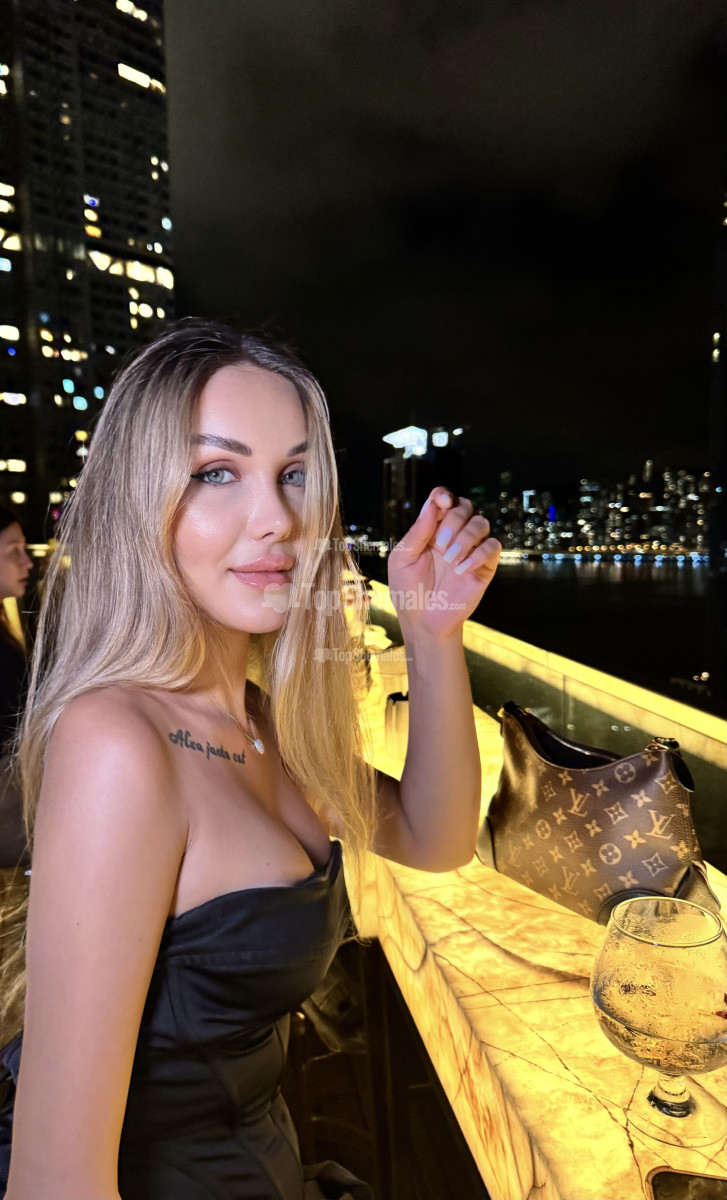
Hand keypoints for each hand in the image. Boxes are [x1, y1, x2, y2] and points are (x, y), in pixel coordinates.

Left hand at [387, 487, 500, 637]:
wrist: (423, 621)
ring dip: (466, 537)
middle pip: (465, 506)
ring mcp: (470, 549)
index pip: (443, 500)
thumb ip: (418, 532)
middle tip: (440, 544)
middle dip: (454, 521)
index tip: (443, 502)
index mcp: (432, 528)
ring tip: (450, 560)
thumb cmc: (408, 590)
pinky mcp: (484, 566)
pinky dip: (478, 554)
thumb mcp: (403, 559)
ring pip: (481, 523)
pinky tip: (461, 570)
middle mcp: (453, 534)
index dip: (444, 495)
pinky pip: (492, 546)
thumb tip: (432, 504)